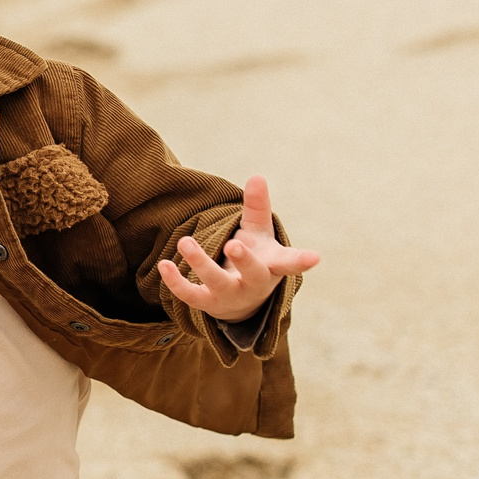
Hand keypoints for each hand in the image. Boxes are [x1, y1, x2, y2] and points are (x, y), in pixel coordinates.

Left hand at [155, 176, 320, 323]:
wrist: (240, 302)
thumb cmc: (254, 259)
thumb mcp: (258, 233)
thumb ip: (257, 207)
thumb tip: (257, 176)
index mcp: (272, 265)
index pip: (290, 263)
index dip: (302, 260)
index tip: (315, 257)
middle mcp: (255, 283)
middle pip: (254, 273)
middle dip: (245, 261)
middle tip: (234, 244)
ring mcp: (231, 295)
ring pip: (218, 282)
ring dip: (201, 264)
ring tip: (185, 241)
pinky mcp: (208, 303)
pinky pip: (190, 295)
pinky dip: (176, 282)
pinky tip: (163, 265)